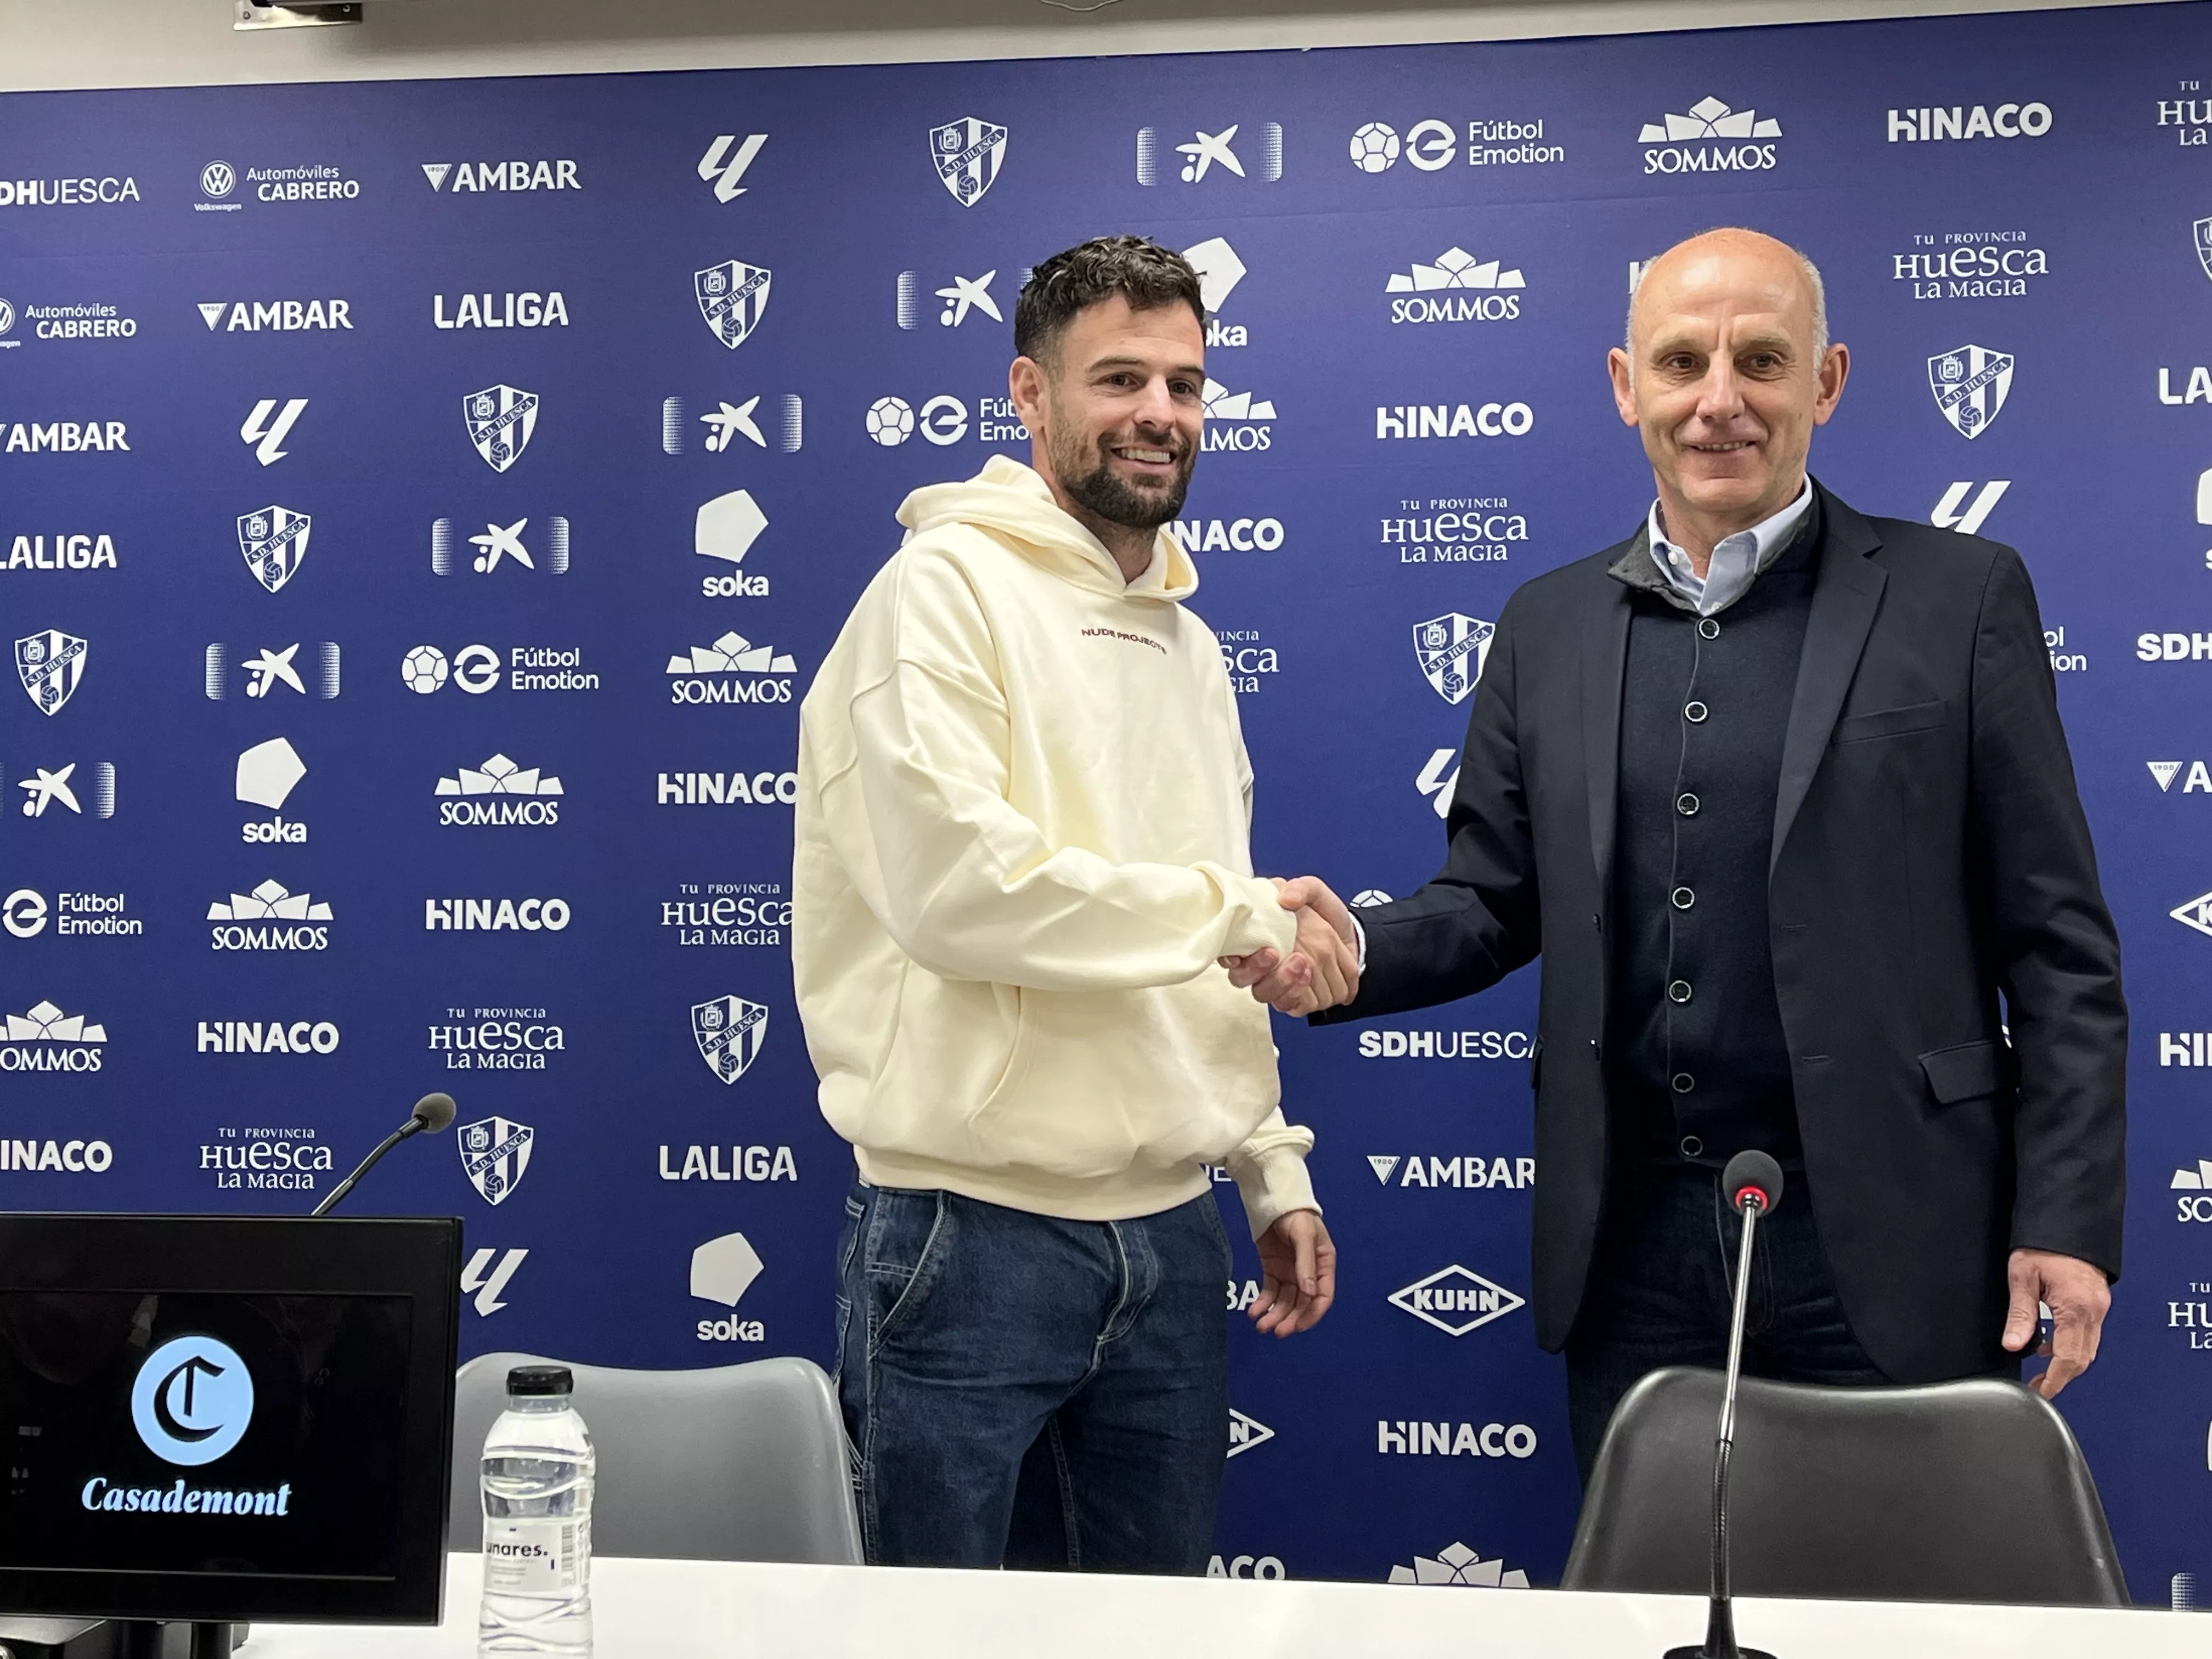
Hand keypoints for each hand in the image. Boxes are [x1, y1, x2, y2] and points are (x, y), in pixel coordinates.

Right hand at [1223, 878, 1358, 1014]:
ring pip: (1268, 996)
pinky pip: (1292, 1007)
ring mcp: (1276, 984)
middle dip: (1261, 971)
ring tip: (1305, 966)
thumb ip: (1302, 888)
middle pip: (1243, 980)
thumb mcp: (1315, 892)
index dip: (1228, 956)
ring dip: (1286, 984)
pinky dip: (1302, 996)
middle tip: (1283, 956)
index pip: (1227, 951)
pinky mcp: (1295, 999)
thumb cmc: (1325, 916)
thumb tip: (1285, 898)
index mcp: (1256, 936)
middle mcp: (1260, 963)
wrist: (1351, 938)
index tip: (1240, 955)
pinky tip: (1311, 980)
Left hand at [1249, 1210, 1335, 1336]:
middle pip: (1302, 1303)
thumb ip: (1306, 1264)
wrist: (1273, 1199)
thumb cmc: (1296, 1213)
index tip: (1299, 1326)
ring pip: (1285, 1301)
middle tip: (1277, 1331)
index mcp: (1324, 1264)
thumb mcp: (1304, 1236)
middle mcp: (1308, 1273)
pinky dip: (1263, 1303)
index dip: (1312, 1314)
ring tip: (1261, 1325)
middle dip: (1290, 1318)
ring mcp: (1290, 1272)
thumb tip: (1309, 1292)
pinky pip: (1270, 1292)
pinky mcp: (1273, 1270)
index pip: (1323, 1296)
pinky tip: (1254, 1312)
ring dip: (1275, 1315)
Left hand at [2002, 1248, 2110, 1398]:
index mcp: (2077, 1307)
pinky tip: (2048, 1342)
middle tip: (2039, 1386)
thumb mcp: (2023, 1276)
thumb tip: (2013, 1344)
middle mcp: (2094, 1311)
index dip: (2056, 1380)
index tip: (2043, 1393)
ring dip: (2067, 1362)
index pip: (2069, 1358)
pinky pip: (2087, 1333)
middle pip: (2082, 1358)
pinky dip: (2070, 1344)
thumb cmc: (2044, 1244)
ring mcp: (2099, 1307)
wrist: (2067, 1222)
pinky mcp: (2097, 1302)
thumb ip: (2020, 1314)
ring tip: (2041, 1370)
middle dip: (2062, 1376)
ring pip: (2087, 1348)